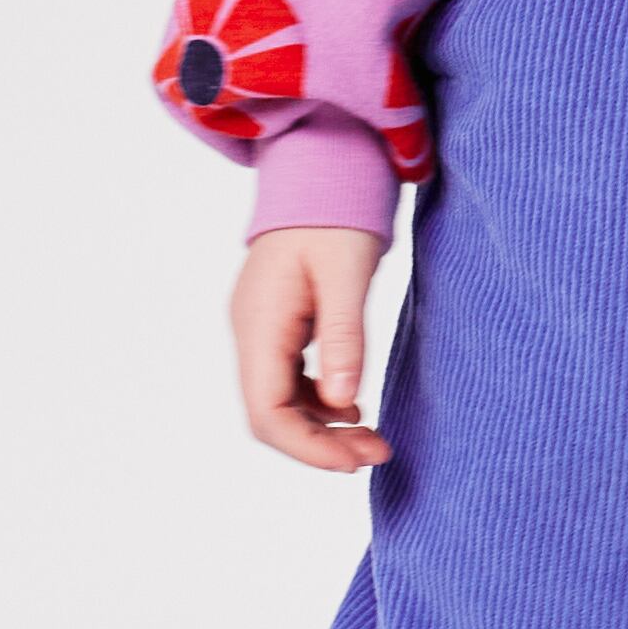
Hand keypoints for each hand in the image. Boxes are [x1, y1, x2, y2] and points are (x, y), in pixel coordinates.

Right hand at [232, 225, 391, 472]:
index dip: (308, 448)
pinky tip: (354, 406)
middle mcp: (250, 330)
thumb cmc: (336, 212)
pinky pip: (288, 381)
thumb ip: (344, 335)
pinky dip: (320, 402)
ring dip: (322, 428)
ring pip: (279, 403)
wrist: (321, 167)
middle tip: (377, 453)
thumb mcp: (348, 271)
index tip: (356, 461)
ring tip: (373, 438)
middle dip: (320, 445)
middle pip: (270, 416)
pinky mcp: (278, 324)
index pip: (267, 411)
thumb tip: (341, 402)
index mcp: (260, 321)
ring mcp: (260, 328)